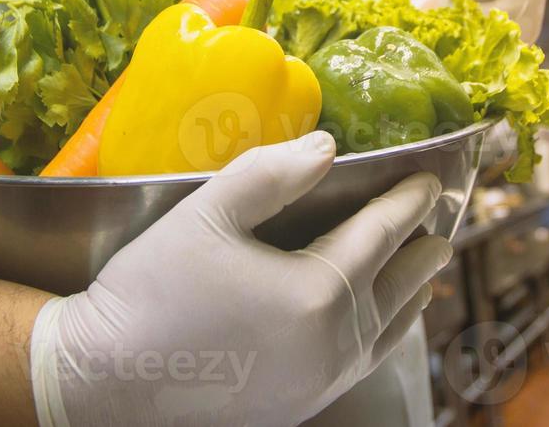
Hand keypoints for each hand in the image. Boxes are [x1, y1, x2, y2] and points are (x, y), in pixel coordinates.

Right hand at [30, 133, 451, 426]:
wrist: (104, 380)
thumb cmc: (152, 289)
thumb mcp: (208, 214)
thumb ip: (271, 175)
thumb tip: (329, 148)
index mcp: (318, 293)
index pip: (379, 236)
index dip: (407, 203)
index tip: (431, 179)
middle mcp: (331, 344)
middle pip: (397, 288)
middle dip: (422, 250)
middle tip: (443, 222)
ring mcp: (317, 383)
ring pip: (384, 333)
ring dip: (409, 297)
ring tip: (426, 275)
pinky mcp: (296, 408)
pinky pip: (359, 364)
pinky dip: (381, 336)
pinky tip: (377, 326)